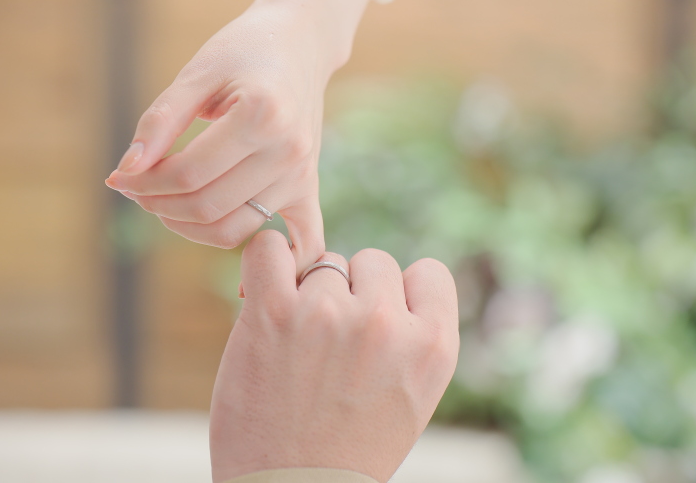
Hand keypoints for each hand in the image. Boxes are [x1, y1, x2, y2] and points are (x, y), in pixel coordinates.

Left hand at [104, 0, 378, 273]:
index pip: (188, 174)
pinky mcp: (308, 186)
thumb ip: (159, 122)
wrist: (299, 44)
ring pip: (236, 228)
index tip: (119, 178)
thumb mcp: (196, 74)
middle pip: (209, 206)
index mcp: (262, 117)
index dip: (144, 183)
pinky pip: (303, 241)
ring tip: (164, 208)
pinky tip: (250, 292)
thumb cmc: (242, 52)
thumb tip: (124, 173)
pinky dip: (283, 267)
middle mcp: (289, 152)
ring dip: (190, 228)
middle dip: (159, 206)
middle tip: (135, 191)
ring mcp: (302, 174)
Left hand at [209, 231, 458, 482]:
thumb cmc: (350, 448)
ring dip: (310, 292)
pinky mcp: (272, 314)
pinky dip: (267, 260)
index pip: (430, 272)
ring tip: (298, 342)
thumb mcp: (414, 394)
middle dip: (356, 293)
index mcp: (433, 346)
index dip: (403, 294)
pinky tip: (262, 292)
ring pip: (324, 262)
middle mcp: (385, 324)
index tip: (382, 322)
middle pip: (374, 261)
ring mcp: (329, 315)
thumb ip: (413, 335)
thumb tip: (382, 276)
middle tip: (333, 341)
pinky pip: (268, 248)